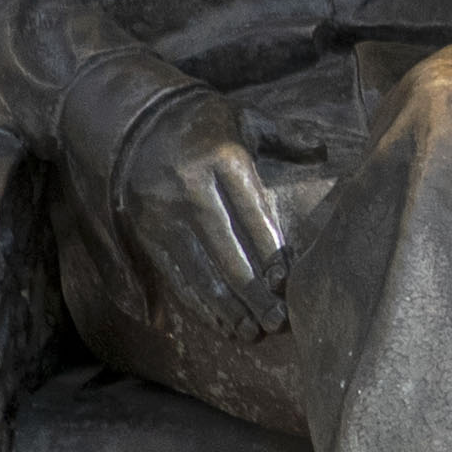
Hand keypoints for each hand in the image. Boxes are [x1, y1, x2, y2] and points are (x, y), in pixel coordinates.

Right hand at [113, 83, 288, 339]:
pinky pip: (175, 274)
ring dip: (226, 308)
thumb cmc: (202, 121)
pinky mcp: (145, 231)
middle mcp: (190, 188)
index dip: (271, 253)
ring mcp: (163, 213)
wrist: (129, 118)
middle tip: (279, 322)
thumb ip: (285, 135)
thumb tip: (322, 147)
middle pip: (227, 251)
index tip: (288, 284)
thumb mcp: (244, 116)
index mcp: (222, 159)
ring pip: (199, 270)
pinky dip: (199, 303)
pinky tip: (221, 323)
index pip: (252, 215)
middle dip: (254, 293)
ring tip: (252, 334)